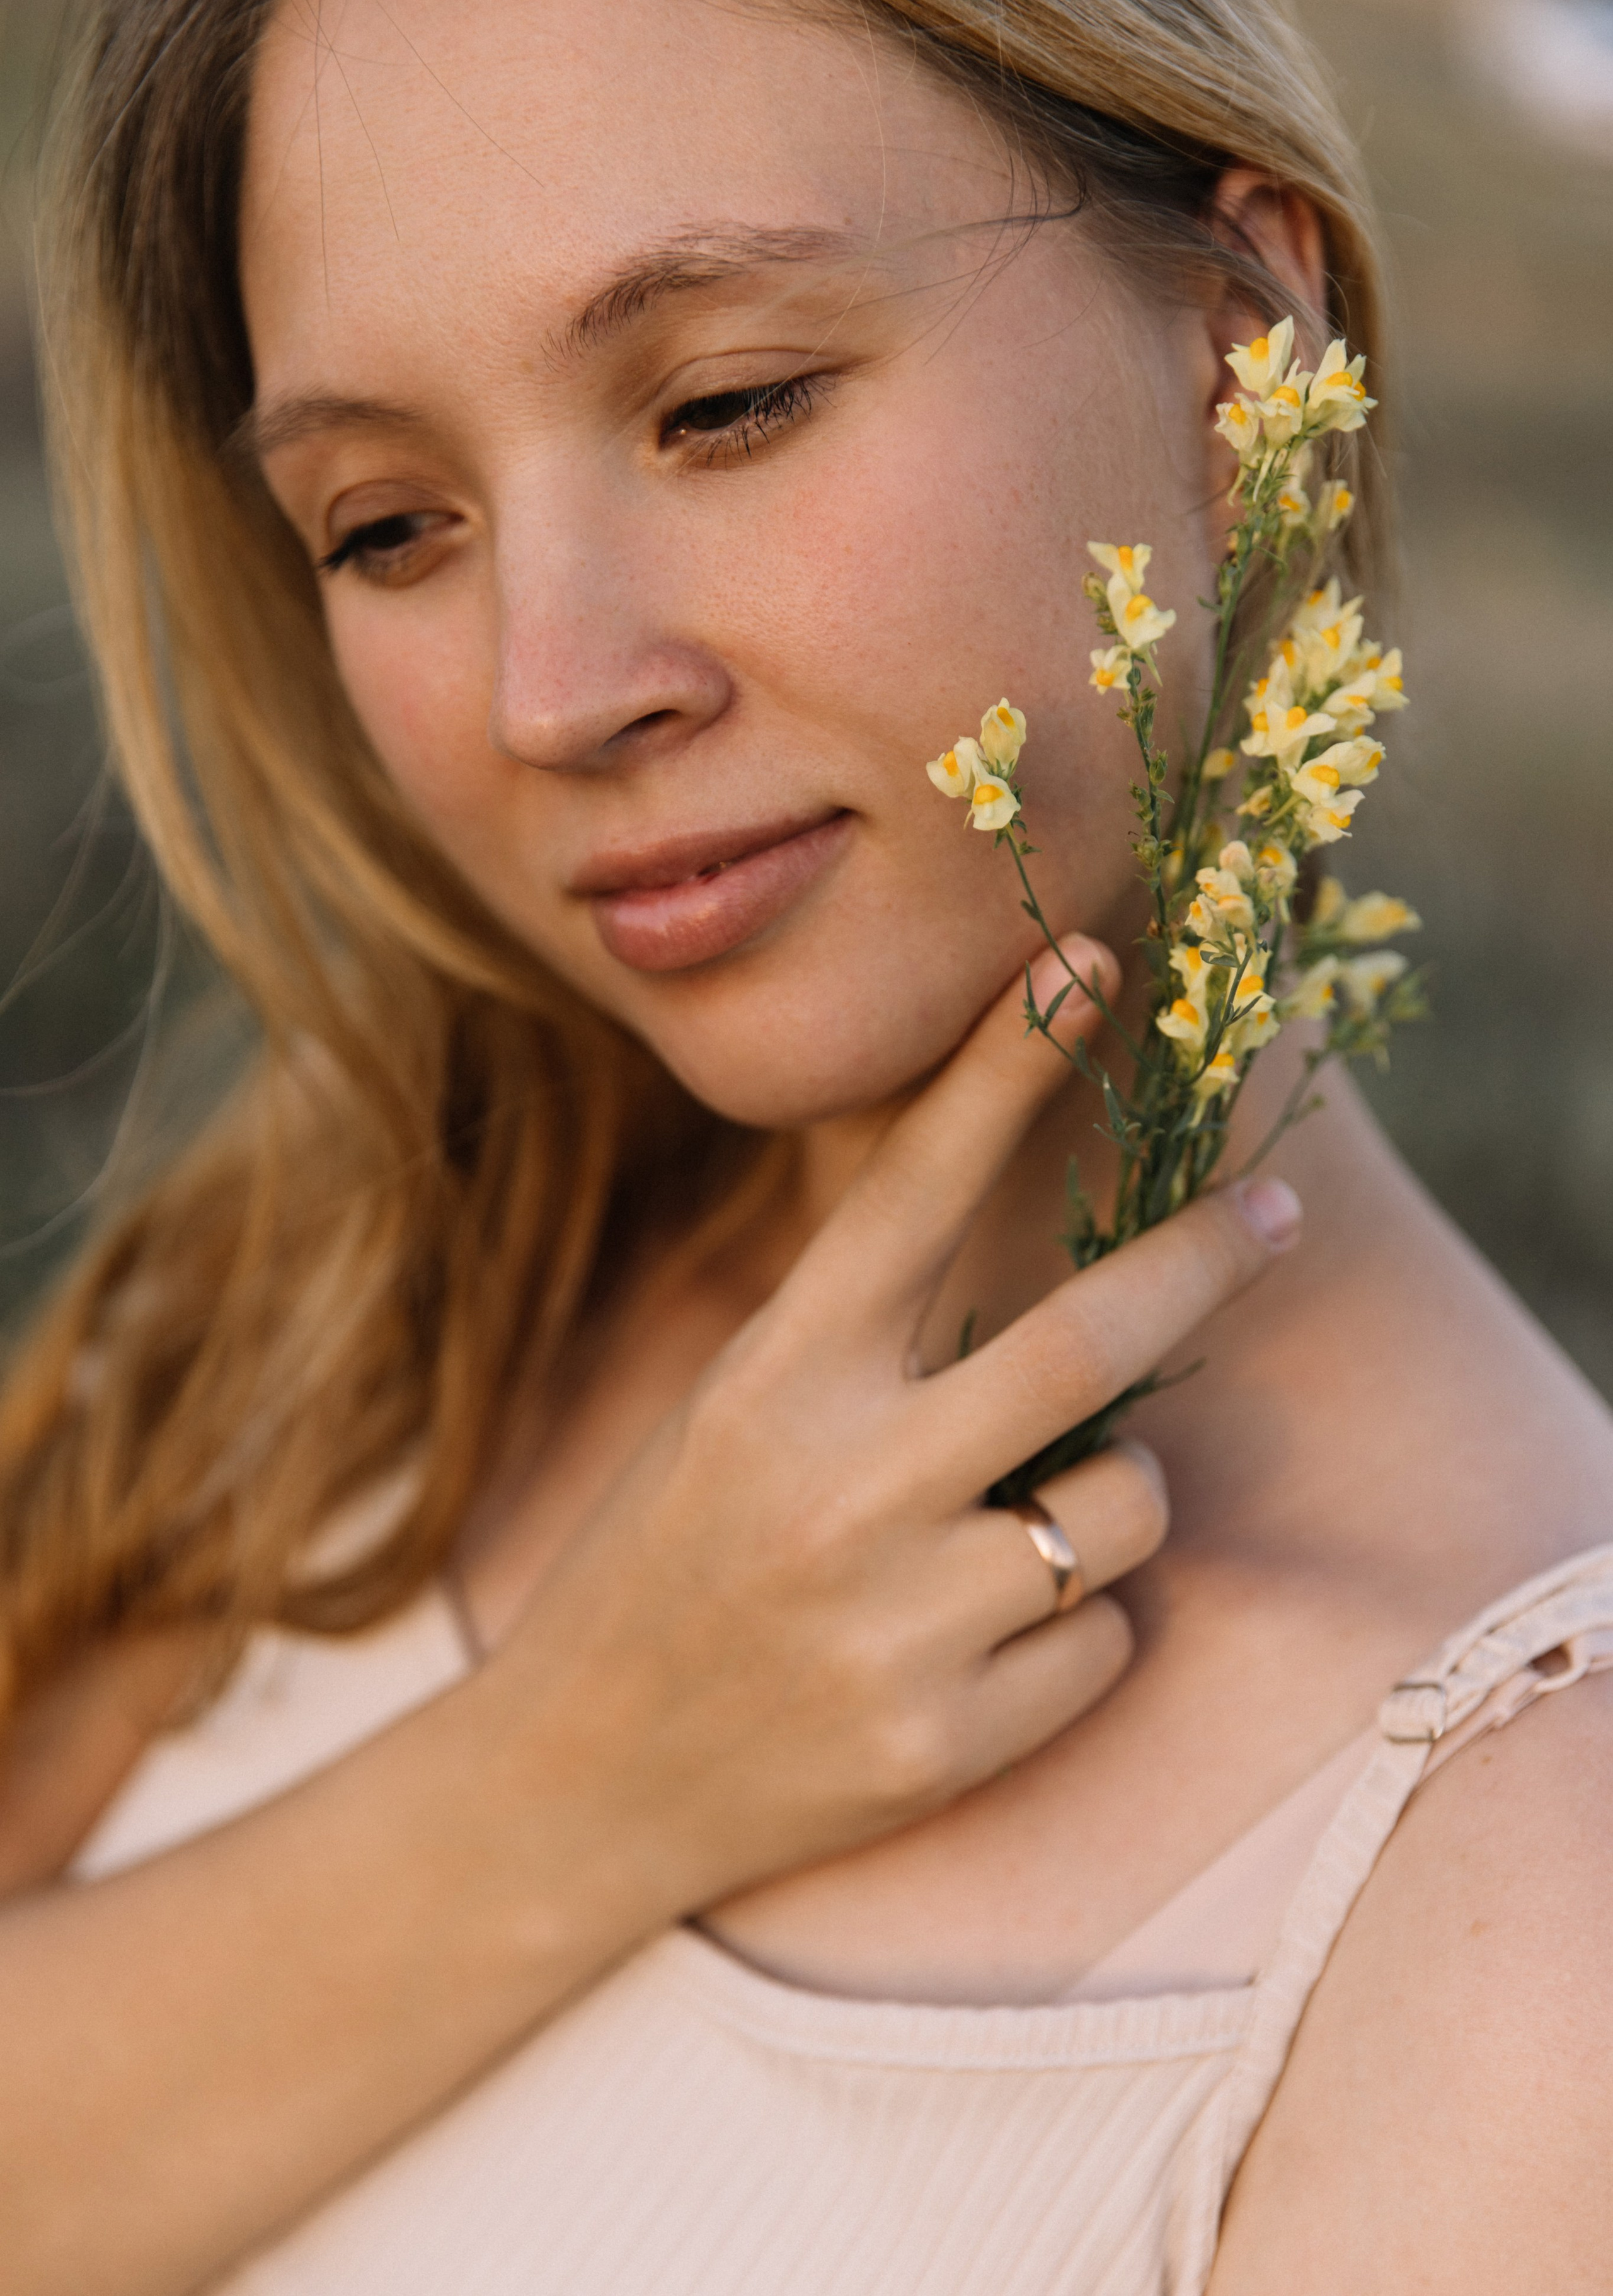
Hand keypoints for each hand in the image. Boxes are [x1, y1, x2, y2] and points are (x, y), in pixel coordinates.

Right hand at [488, 937, 1300, 1916]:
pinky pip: (1104, 1639)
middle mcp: (839, 1486)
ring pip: (1125, 1504)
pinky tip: (971, 1651)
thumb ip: (860, 1338)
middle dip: (1204, 1259)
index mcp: (773, 1379)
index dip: (1002, 1067)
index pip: (909, 1188)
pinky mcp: (945, 1744)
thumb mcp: (730, 1409)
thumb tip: (1020, 1239)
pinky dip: (1071, 1632)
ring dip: (1112, 1496)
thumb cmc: (666, 1562)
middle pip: (1085, 1340)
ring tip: (1018, 1531)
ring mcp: (896, 1623)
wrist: (570, 1783)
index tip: (1087, 964)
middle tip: (1277, 1214)